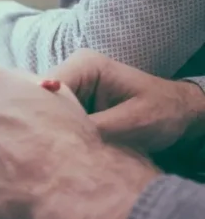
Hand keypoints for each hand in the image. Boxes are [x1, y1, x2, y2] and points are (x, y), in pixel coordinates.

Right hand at [49, 50, 204, 165]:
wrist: (180, 115)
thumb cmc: (163, 112)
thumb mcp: (130, 123)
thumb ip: (92, 127)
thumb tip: (56, 140)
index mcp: (85, 65)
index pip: (46, 88)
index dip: (41, 114)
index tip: (44, 142)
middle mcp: (71, 72)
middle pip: (38, 99)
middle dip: (42, 125)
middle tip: (47, 152)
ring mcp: (69, 88)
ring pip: (43, 112)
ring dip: (49, 132)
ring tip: (55, 154)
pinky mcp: (70, 105)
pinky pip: (54, 120)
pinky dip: (57, 136)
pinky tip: (62, 151)